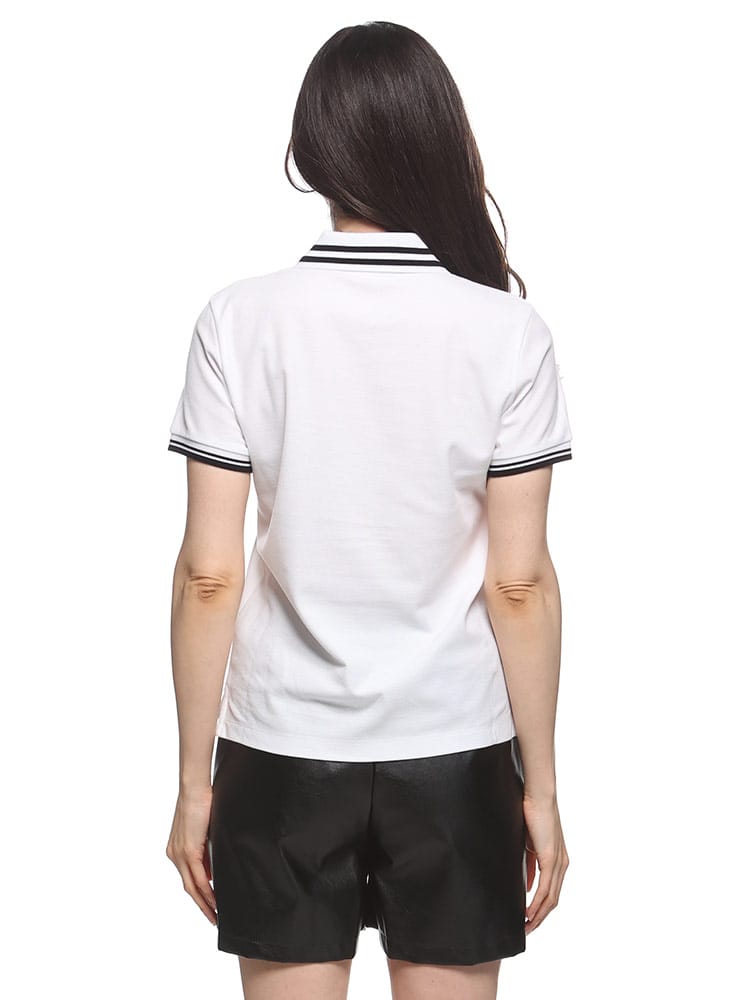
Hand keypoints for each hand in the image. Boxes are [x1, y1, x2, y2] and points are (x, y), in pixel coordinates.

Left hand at [166, 786, 216, 924]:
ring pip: (192, 886)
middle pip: (188, 887)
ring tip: (215, 914)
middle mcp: (174, 855)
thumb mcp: (204, 830)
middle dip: (201, 904)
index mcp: (176, 849)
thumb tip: (214, 865)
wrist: (194, 788)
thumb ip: (206, 849)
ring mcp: (180, 854)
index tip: (209, 903)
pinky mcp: (188, 851)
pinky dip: (206, 891)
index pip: (188, 877)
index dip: (199, 893)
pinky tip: (215, 900)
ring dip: (204, 902)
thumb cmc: (201, 802)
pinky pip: (199, 877)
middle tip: (213, 918)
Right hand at [522, 793, 569, 932]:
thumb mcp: (530, 844)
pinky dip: (537, 903)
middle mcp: (562, 864)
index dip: (541, 909)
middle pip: (553, 900)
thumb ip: (530, 864)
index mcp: (558, 861)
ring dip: (538, 915)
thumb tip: (526, 884)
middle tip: (527, 930)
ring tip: (526, 926)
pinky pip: (545, 888)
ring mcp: (558, 863)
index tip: (529, 920)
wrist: (538, 796)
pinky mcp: (551, 858)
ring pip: (551, 898)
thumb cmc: (533, 814)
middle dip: (540, 918)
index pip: (551, 892)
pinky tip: (528, 912)